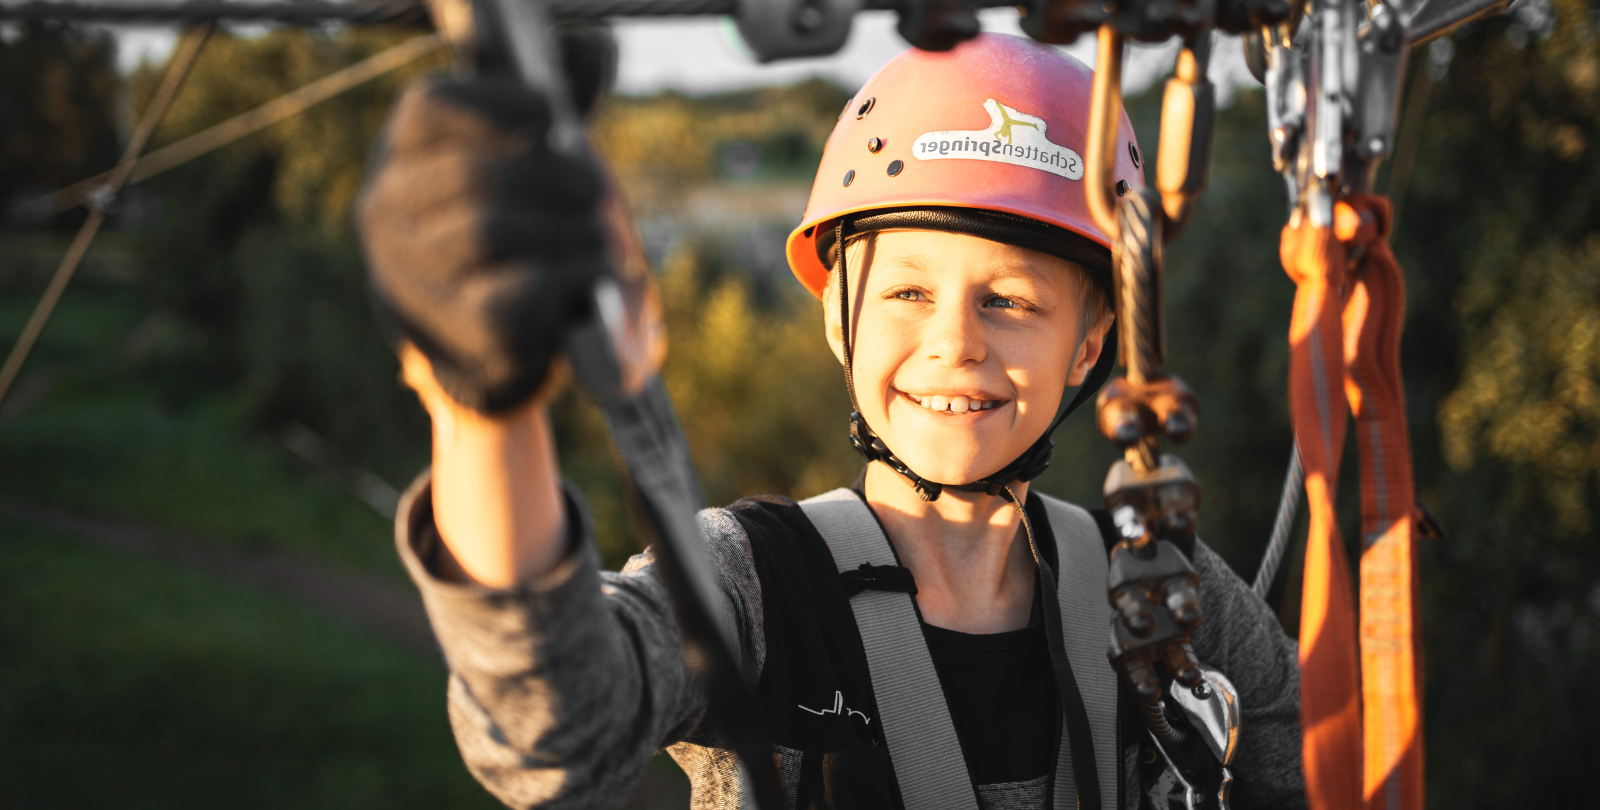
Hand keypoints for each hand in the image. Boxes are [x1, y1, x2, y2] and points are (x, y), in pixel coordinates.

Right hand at [357, 30, 614, 413]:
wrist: (484, 330)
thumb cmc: (504, 222)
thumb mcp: (517, 155)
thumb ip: (552, 97)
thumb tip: (599, 45)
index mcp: (398, 155)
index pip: (430, 106)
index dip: (500, 101)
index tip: (551, 114)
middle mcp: (388, 213)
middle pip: (474, 174)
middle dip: (552, 176)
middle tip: (594, 189)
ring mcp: (414, 276)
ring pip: (492, 231)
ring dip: (568, 229)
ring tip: (600, 236)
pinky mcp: (457, 329)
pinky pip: (517, 294)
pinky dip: (571, 276)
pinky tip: (593, 273)